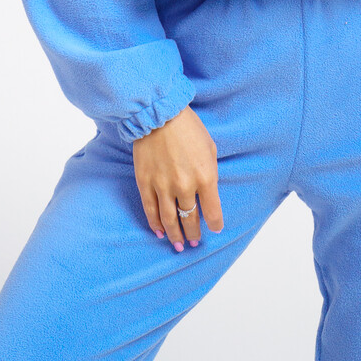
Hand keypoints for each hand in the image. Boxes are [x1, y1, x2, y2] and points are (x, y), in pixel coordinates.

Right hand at [132, 105, 223, 250]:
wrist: (160, 115)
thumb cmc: (189, 128)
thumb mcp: (210, 148)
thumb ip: (209, 174)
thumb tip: (208, 195)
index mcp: (205, 176)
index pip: (212, 211)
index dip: (215, 224)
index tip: (215, 228)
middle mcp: (184, 186)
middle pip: (190, 219)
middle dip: (194, 234)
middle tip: (195, 242)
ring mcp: (163, 186)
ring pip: (169, 220)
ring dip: (175, 235)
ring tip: (179, 245)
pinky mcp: (145, 183)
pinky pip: (151, 210)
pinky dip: (155, 224)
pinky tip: (160, 232)